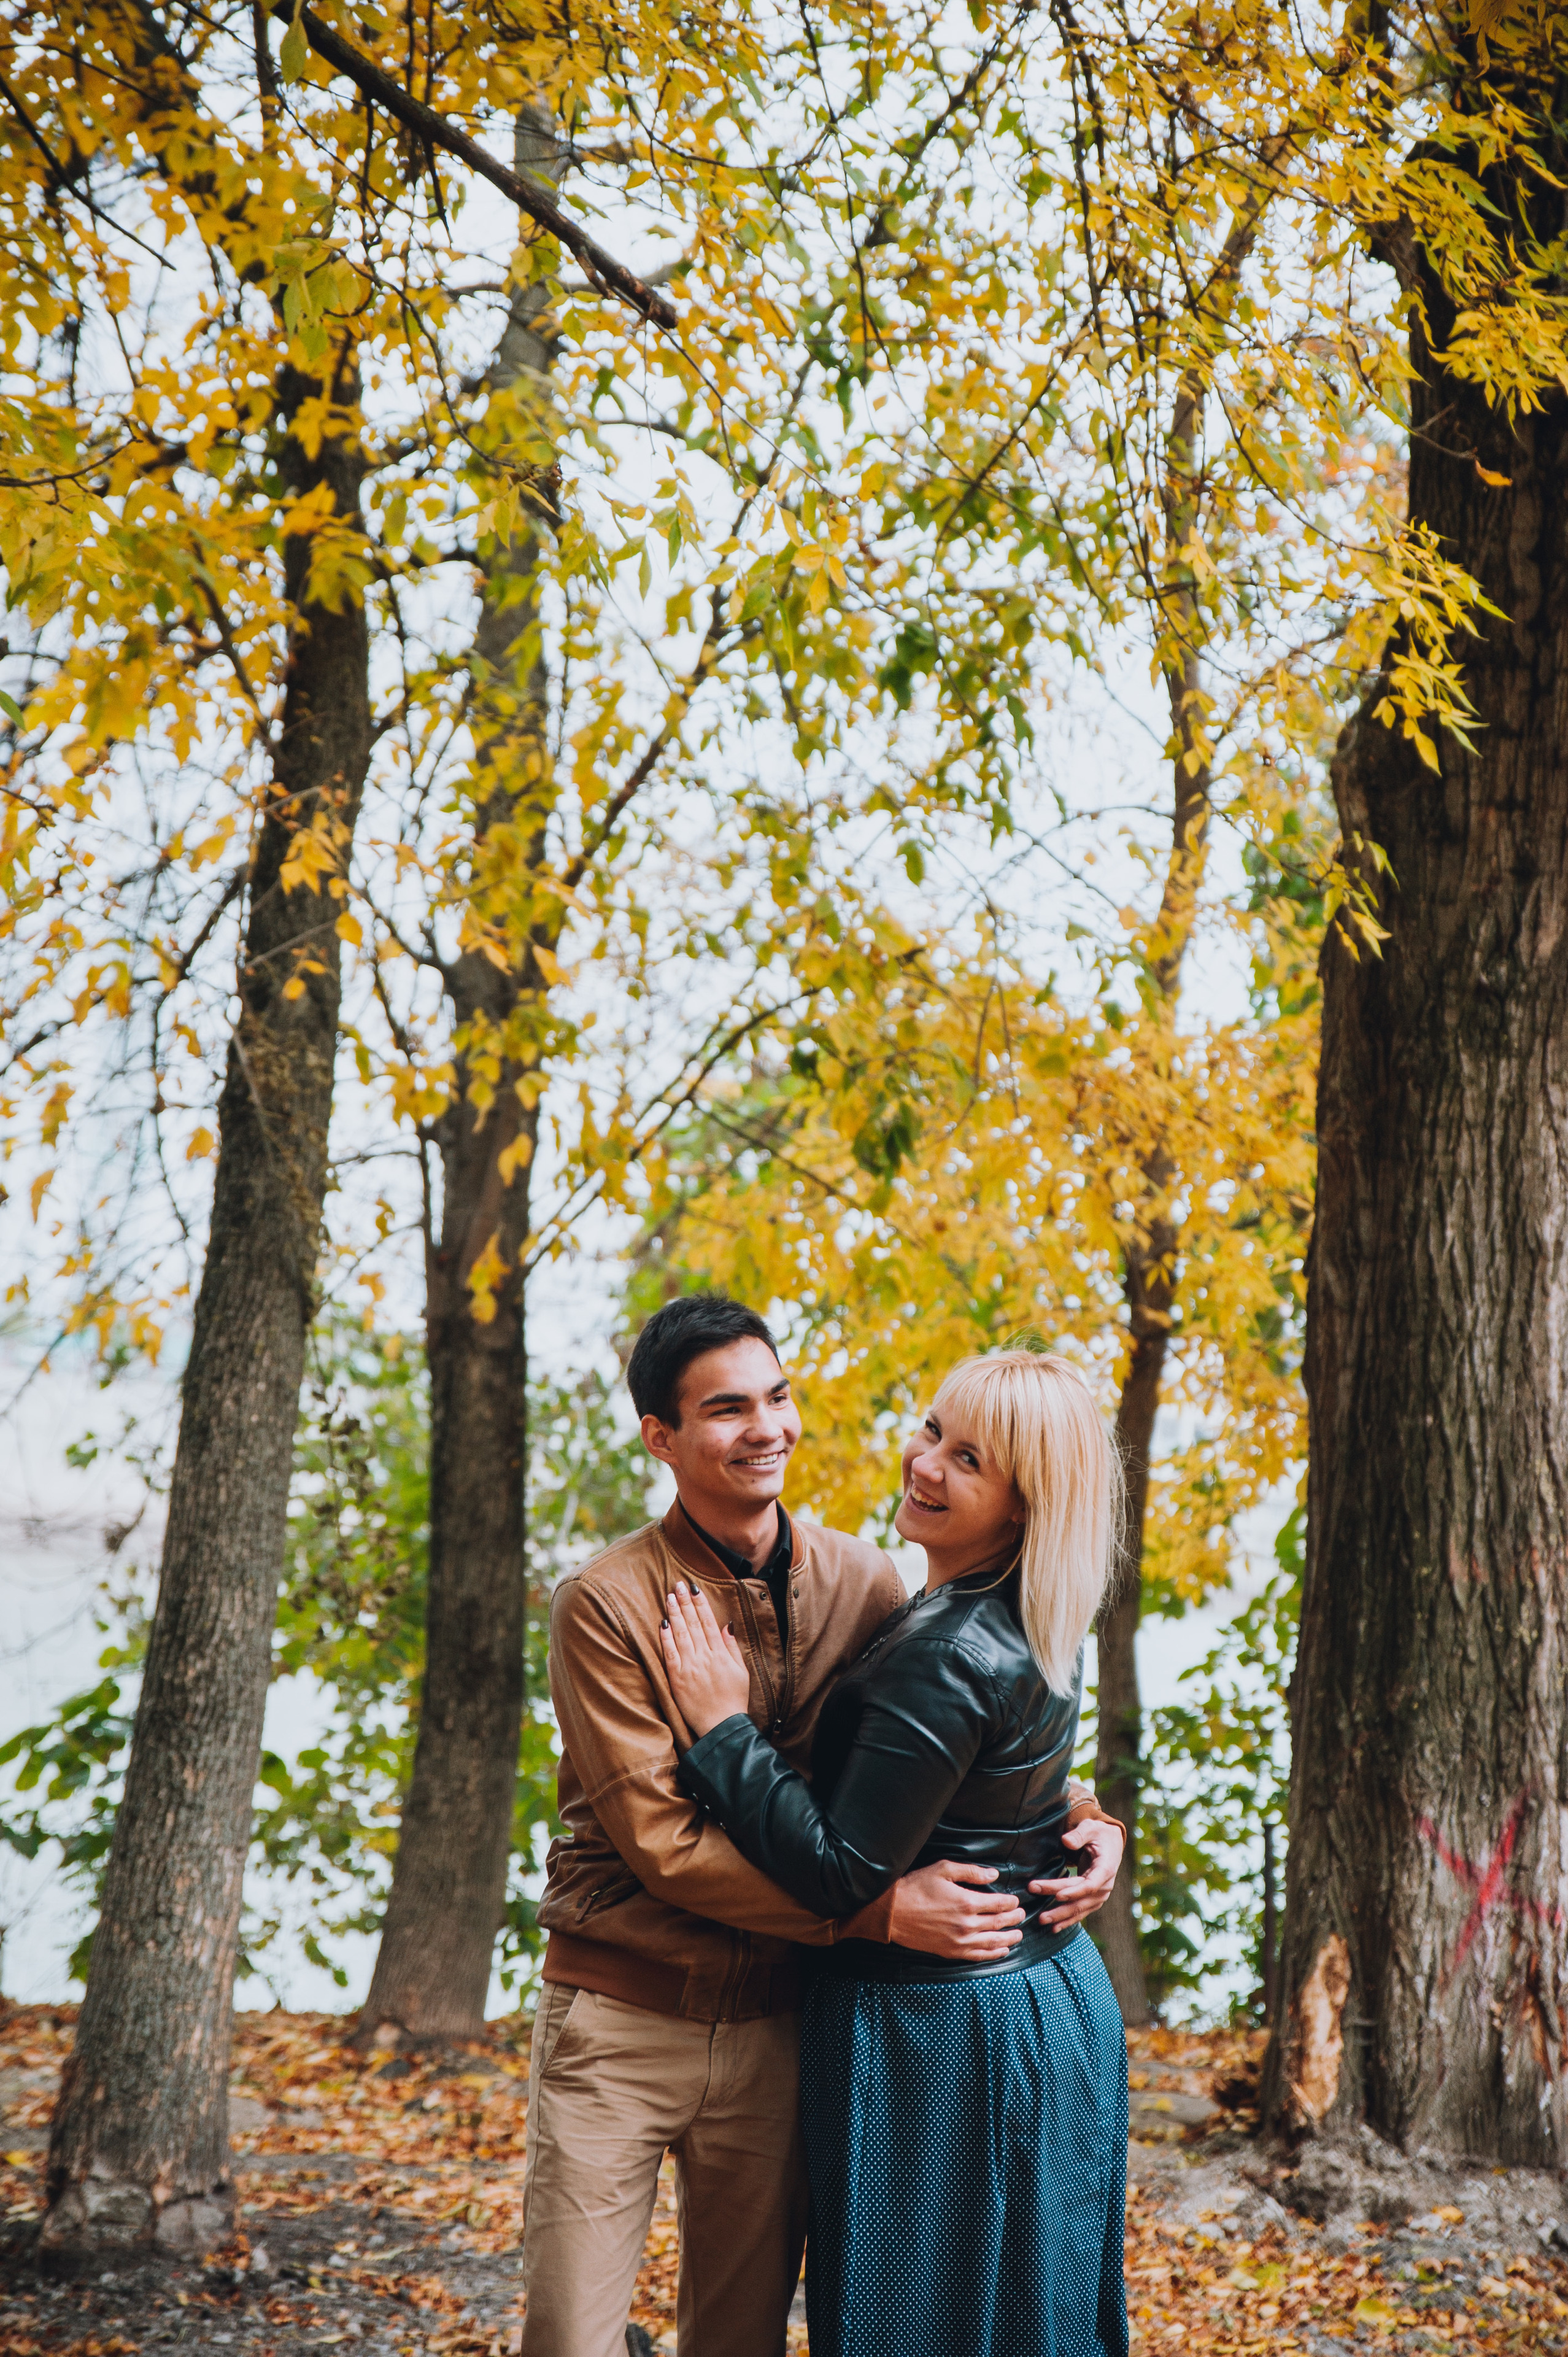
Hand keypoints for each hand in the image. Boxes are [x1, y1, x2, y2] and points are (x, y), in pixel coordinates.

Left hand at [660, 1581, 751, 1735]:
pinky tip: (662, 1623)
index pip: (708, 1622)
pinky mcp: (677, 1679)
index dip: (701, 1604)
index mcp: (721, 1654)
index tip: (695, 1589)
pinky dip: (666, 1637)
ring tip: (669, 1597)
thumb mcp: (741, 1671)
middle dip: (685, 1602)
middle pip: (693, 1623)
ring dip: (674, 1613)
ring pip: (681, 1634)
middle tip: (678, 1584)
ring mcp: (690, 1667)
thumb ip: (732, 1647)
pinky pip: (670, 1653)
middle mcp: (705, 1657)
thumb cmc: (734, 1699)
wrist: (722, 1726)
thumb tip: (726, 1625)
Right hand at [887, 1860, 1026, 1961]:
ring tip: (1018, 1934)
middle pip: (1000, 1923)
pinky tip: (1002, 1951)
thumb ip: (971, 1871)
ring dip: (1009, 1938)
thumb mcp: (943, 1869)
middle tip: (1021, 1915)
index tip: (1015, 1901)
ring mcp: (960, 1941)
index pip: (999, 1904)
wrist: (893, 1913)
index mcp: (967, 1902)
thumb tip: (994, 1874)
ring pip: (994, 1942)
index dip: (1011, 1903)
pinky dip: (994, 1954)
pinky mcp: (952, 1952)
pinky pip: (979, 1956)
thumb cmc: (917, 1887)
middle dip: (1014, 1919)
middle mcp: (967, 1924)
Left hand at [1029, 1815, 1124, 1928]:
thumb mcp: (1091, 1827)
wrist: (1110, 1843)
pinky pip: (1080, 1912)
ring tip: (1043, 1921)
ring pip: (1080, 1909)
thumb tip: (1066, 1841)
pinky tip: (1054, 1928)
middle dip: (1059, 1906)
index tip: (1057, 1895)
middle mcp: (1105, 1886)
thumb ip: (1079, 1834)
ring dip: (1061, 1917)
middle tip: (1040, 1913)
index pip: (1090, 1884)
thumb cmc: (1099, 1834)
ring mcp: (1099, 1895)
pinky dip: (1068, 1920)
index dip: (1074, 1891)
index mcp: (1106, 1869)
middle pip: (1080, 1899)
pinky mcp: (1093, 1899)